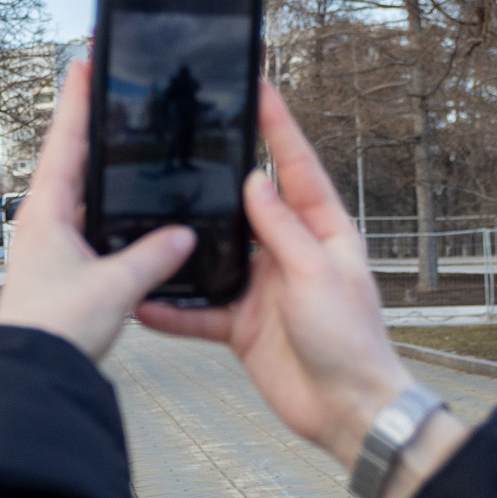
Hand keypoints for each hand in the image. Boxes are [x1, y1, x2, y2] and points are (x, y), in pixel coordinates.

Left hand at [0, 59, 194, 360]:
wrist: (28, 375)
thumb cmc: (54, 330)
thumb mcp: (116, 287)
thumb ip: (152, 257)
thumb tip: (182, 235)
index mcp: (45, 214)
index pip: (65, 142)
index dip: (77, 101)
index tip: (83, 63)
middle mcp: (41, 224)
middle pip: (69, 162)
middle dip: (89, 129)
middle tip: (105, 94)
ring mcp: (46, 248)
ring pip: (76, 196)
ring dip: (95, 171)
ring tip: (117, 143)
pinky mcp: (57, 271)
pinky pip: (84, 227)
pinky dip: (102, 211)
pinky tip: (119, 213)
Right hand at [137, 81, 430, 479]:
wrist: (346, 411)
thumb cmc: (352, 341)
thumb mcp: (316, 273)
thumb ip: (282, 228)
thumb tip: (255, 182)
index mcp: (323, 231)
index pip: (297, 167)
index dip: (278, 127)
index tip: (259, 86)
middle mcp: (290, 253)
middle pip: (248, 205)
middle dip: (219, 177)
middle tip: (190, 139)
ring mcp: (263, 288)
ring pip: (215, 255)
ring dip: (187, 246)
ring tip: (150, 219)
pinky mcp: (241, 324)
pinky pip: (198, 308)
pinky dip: (173, 307)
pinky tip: (144, 301)